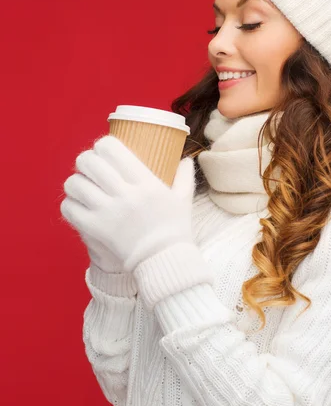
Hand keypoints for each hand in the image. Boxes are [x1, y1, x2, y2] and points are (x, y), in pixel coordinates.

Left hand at [60, 135, 195, 272]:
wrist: (164, 261)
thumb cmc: (175, 229)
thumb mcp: (183, 200)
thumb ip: (184, 177)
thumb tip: (186, 160)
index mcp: (146, 183)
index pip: (112, 149)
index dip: (103, 145)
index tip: (104, 151)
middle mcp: (126, 194)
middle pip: (89, 162)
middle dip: (86, 160)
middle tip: (90, 167)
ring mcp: (108, 212)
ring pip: (75, 183)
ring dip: (76, 181)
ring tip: (82, 186)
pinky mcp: (96, 229)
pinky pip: (69, 208)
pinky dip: (70, 204)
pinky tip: (78, 205)